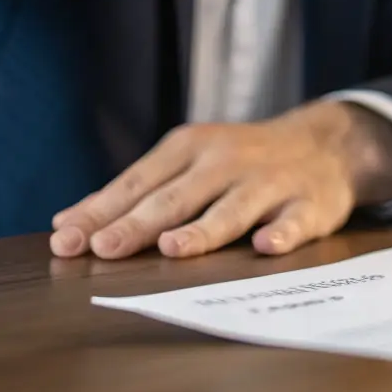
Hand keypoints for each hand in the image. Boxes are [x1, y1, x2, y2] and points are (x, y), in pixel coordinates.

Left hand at [49, 100, 391, 259]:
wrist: (325, 143)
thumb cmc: (240, 161)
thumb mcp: (188, 163)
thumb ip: (134, 192)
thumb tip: (68, 224)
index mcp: (191, 147)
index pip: (139, 182)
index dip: (102, 211)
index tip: (66, 240)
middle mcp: (227, 160)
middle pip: (177, 196)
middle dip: (139, 222)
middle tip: (104, 248)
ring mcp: (269, 181)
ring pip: (232, 208)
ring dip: (203, 229)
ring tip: (173, 248)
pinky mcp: (309, 203)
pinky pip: (295, 220)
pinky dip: (282, 231)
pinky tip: (267, 245)